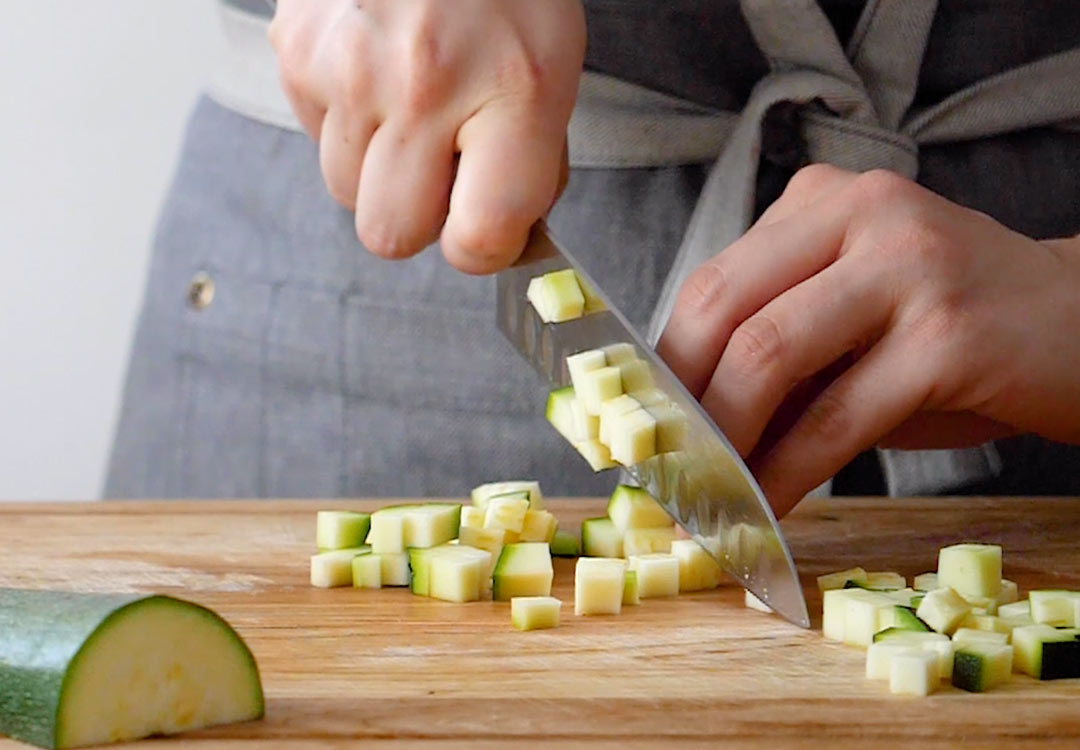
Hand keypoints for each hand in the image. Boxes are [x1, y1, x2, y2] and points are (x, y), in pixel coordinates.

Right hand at [268, 0, 583, 272]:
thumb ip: (529, 165)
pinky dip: (346, 125)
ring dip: (378, 172)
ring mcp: (351, 69)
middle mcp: (425, 86)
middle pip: (390, 235)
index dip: (483, 248)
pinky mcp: (298, 53)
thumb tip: (492, 238)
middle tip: (442, 171)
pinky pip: (315, 138)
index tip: (486, 229)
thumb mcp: (554, 69)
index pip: (477, 238)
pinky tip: (377, 77)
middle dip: (419, 219)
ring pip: (345, 192)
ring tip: (410, 110)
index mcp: (513, 92)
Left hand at [657, 165, 1079, 516]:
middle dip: (681, 403)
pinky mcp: (948, 335)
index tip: (640, 427)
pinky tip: (766, 508)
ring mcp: (908, 264)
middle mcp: (861, 212)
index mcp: (821, 201)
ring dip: (725, 442)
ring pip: (769, 356)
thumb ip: (775, 353)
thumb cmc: (952, 331)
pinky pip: (836, 417)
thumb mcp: (852, 321)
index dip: (663, 363)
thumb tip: (680, 426)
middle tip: (660, 470)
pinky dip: (787, 472)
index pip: (710, 280)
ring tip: (705, 497)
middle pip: (723, 307)